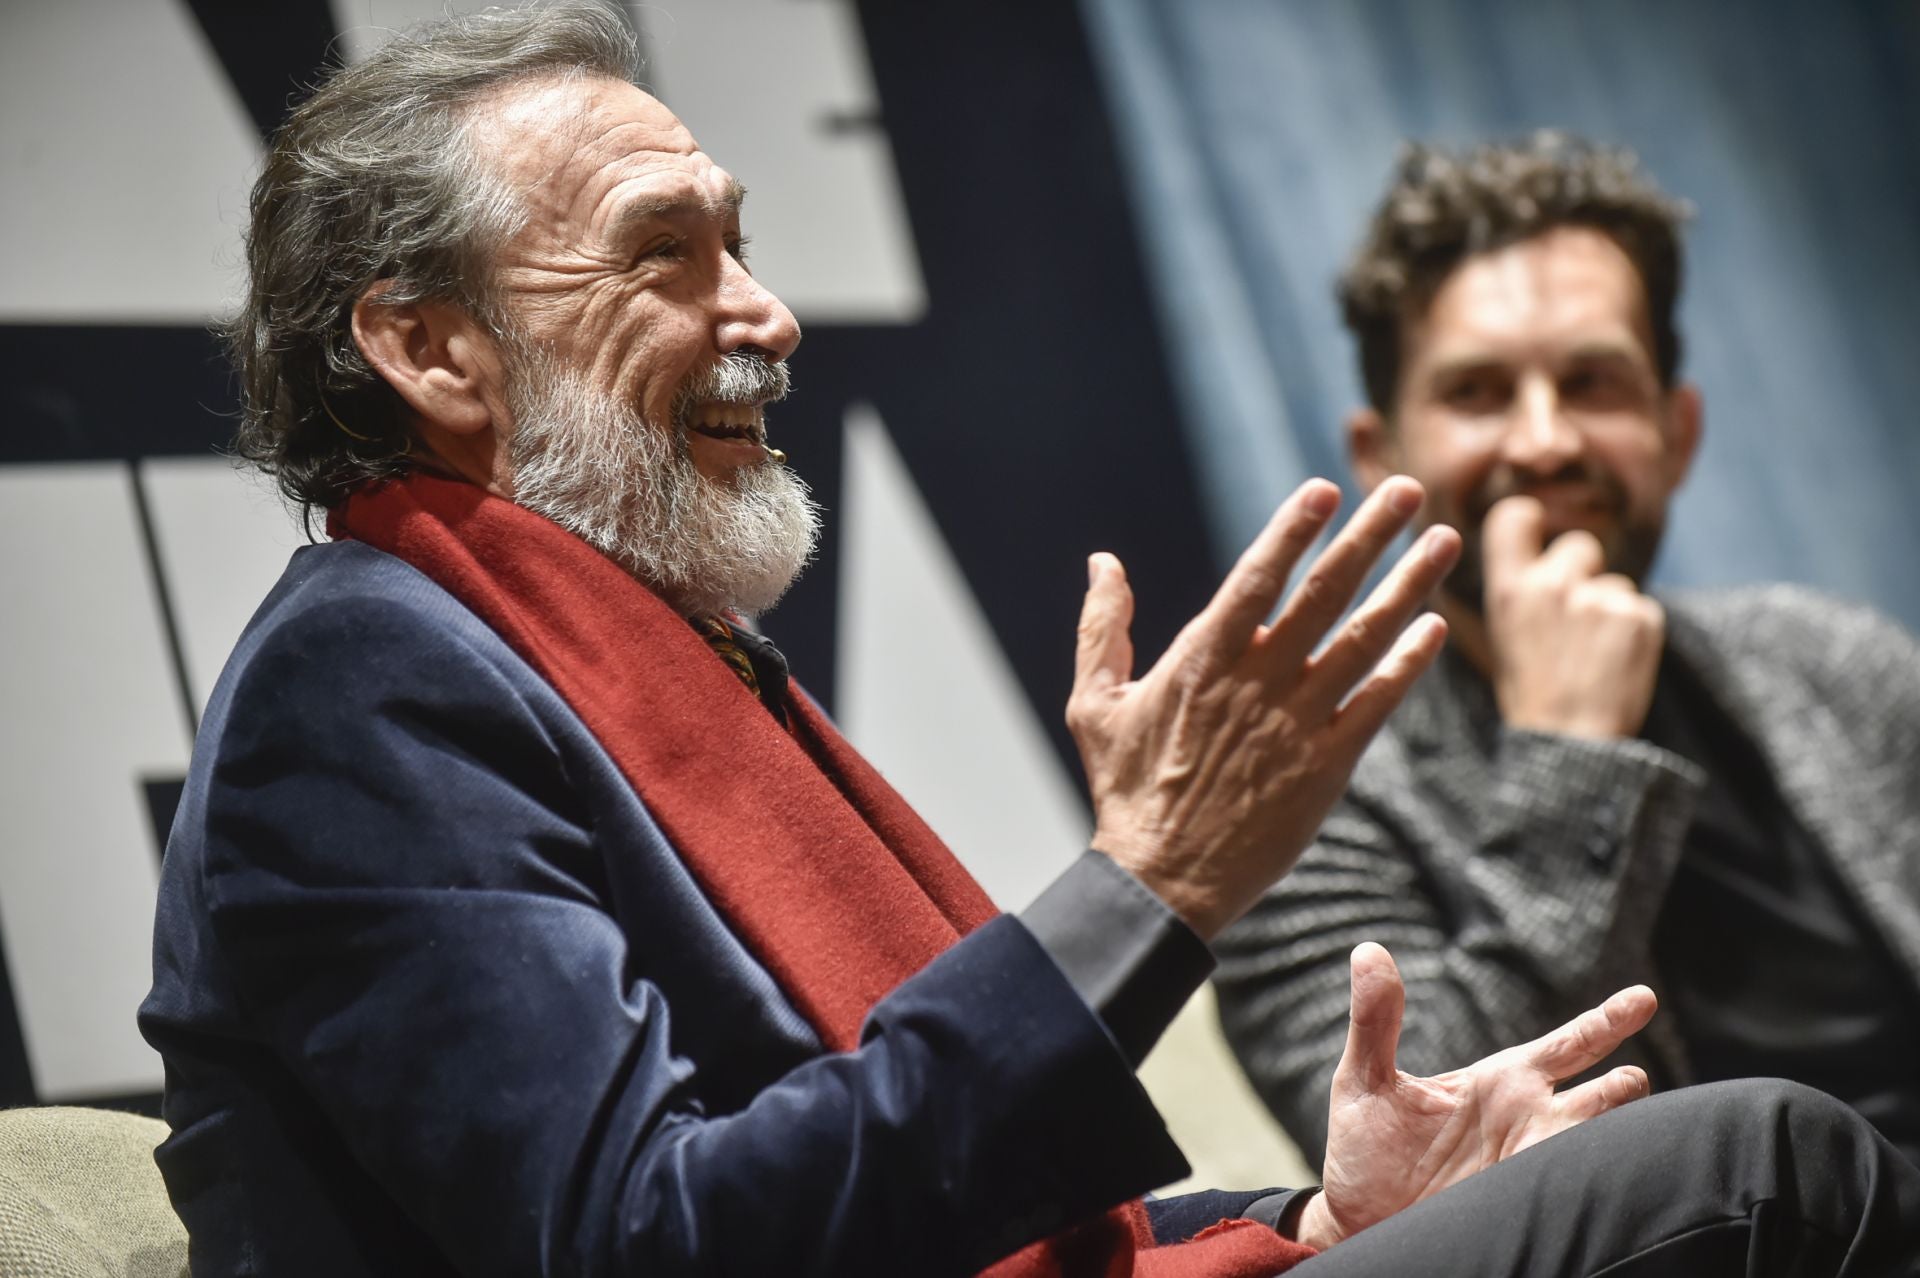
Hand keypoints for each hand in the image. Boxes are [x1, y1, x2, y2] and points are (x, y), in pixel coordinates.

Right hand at [1068, 477, 1459, 938]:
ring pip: (1364, 638)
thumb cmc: (1125, 790)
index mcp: (1202, 659)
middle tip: (1407, 490)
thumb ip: (1101, 627)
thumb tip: (1102, 560)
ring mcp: (1297, 722)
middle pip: (1325, 592)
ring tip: (1444, 540)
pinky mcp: (1326, 765)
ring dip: (1409, 585)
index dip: (1294, 529)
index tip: (1326, 488)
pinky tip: (1434, 627)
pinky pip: (1378, 703)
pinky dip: (1408, 663)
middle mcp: (1257, 680)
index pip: (1257, 576)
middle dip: (1371, 535)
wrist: (1161, 881)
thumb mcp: (1093, 703)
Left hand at [1295, 943, 1654, 1249]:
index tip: (1643, 997)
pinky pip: (1576, 1192)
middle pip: (1605, 1096)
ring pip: (1602, 1144)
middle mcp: (1531, 1120)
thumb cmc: (1364, 1147)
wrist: (1357, 1220)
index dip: (1607, 1021)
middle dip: (1627, 1088)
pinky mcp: (1526, 1207)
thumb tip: (1367, 951)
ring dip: (1618, 1137)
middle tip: (1634, 1079)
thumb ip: (1374, 1021)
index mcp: (1503, 1081)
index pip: (1569, 1044)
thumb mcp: (1364, 1079)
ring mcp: (1533, 1164)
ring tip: (1636, 1133)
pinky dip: (1593, 1180)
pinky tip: (1599, 1177)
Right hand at [1481, 495, 1664, 738]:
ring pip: (1615, 584)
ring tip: (1595, 654)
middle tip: (1576, 618)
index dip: (1530, 519)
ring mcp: (1599, 599)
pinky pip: (1641, 608)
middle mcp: (1553, 586)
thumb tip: (1541, 564)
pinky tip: (1618, 662)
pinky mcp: (1640, 616)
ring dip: (1611, 609)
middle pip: (1581, 545)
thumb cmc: (1533, 695)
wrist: (1572, 743)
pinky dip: (1635, 631)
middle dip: (1584, 572)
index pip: (1515, 517)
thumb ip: (1523, 593)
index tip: (1537, 529)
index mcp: (1509, 591)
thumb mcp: (1505, 638)